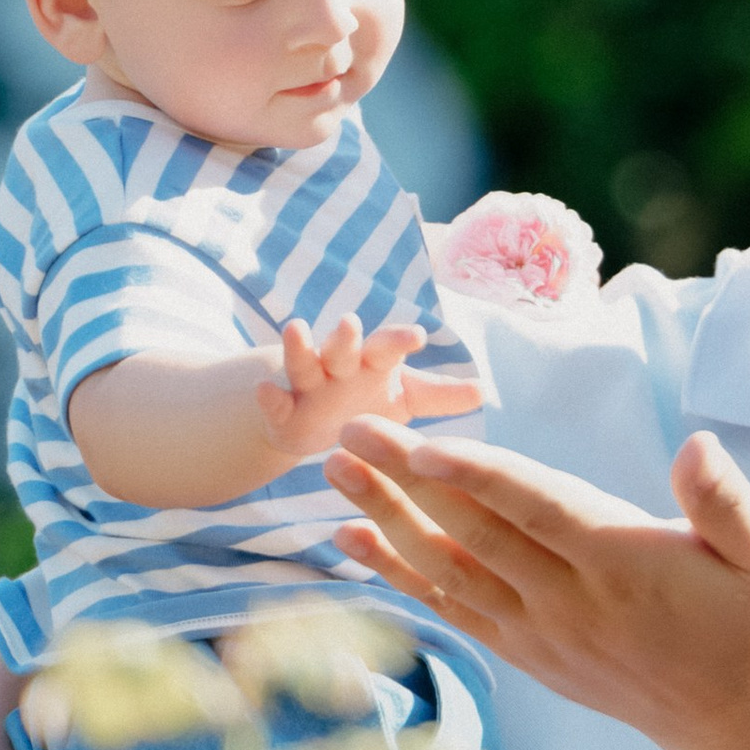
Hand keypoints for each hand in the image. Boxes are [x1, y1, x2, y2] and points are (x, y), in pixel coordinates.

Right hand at [255, 315, 425, 459]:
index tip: (416, 336)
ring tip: (294, 327)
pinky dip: (269, 396)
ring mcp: (308, 386)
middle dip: (345, 336)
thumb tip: (484, 390)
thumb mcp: (404, 400)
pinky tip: (265, 388)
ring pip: (303, 362)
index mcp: (372, 363)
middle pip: (343, 347)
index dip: (399, 341)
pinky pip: (274, 401)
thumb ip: (439, 395)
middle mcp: (340, 367)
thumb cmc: (365, 404)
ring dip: (298, 346)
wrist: (313, 426)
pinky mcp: (281, 410)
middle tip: (350, 322)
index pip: (387, 346)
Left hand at [324, 418, 749, 749]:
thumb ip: (727, 499)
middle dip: (404, 481)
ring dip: (385, 519)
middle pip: (473, 532)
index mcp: (621, 561)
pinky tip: (352, 541)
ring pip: (449, 569)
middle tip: (348, 430)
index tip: (420, 445)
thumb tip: (696, 445)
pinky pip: (451, 608)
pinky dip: (398, 576)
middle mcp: (569, 600)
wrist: (736, 715)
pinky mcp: (526, 652)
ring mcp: (539, 632)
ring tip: (333, 472)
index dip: (477, 476)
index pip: (536, 510)